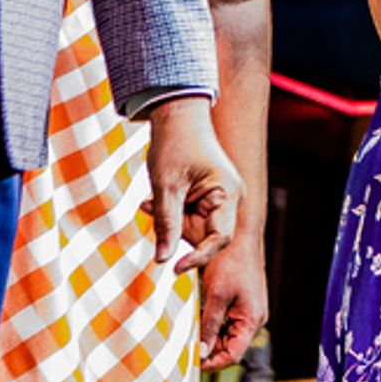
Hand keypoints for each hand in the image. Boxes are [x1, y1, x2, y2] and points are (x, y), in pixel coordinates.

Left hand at [142, 98, 242, 270]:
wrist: (175, 113)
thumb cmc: (175, 143)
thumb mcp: (166, 186)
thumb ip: (166, 224)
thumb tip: (162, 260)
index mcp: (227, 193)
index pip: (219, 239)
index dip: (198, 257)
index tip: (173, 269)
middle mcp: (229, 197)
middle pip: (205, 235)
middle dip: (177, 231)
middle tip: (154, 212)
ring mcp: (218, 196)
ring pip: (194, 227)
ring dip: (171, 220)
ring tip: (151, 200)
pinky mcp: (206, 195)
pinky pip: (189, 216)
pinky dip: (171, 212)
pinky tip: (153, 199)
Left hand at [197, 234, 267, 369]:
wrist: (241, 234)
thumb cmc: (232, 260)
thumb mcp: (216, 295)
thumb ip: (209, 325)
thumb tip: (202, 351)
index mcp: (252, 319)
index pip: (233, 355)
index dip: (213, 362)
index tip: (195, 362)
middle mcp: (255, 317)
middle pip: (231, 346)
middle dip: (210, 347)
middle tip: (190, 345)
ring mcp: (251, 310)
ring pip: (229, 334)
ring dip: (212, 334)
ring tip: (194, 330)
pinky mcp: (246, 302)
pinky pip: (230, 321)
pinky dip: (216, 322)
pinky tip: (202, 316)